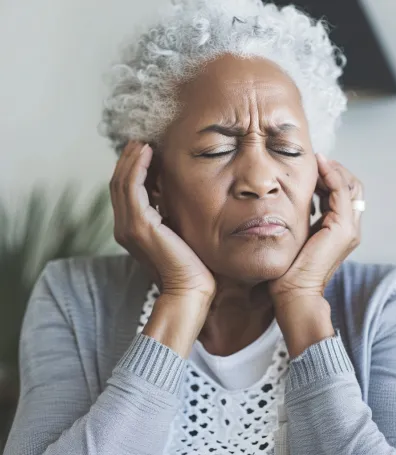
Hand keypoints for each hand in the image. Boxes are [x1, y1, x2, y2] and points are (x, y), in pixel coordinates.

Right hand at [110, 141, 215, 299]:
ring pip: (122, 182)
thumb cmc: (190, 263)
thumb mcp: (176, 231)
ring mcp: (128, 226)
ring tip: (144, 141)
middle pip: (119, 183)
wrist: (190, 289)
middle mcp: (124, 227)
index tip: (146, 149)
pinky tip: (148, 152)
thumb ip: (168, 212)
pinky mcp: (138, 225)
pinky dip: (137, 167)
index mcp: (132, 229)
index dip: (133, 168)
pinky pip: (132, 187)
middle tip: (142, 139)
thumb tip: (171, 191)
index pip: (126, 191)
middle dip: (129, 159)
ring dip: (132, 158)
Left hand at [268, 153, 363, 304]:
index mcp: (339, 230)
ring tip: (316, 161)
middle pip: (351, 187)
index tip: (312, 167)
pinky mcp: (342, 228)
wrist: (294, 292)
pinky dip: (332, 175)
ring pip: (350, 186)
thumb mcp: (298, 235)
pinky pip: (341, 192)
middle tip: (315, 161)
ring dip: (333, 170)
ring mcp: (349, 228)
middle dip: (334, 171)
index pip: (343, 194)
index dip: (330, 177)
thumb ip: (303, 218)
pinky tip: (318, 166)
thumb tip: (292, 199)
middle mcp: (349, 227)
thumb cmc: (289, 268)